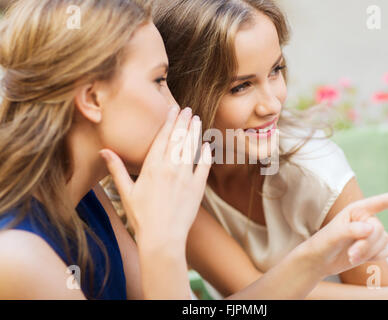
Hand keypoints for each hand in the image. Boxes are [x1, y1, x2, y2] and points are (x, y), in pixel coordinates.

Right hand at [99, 105, 211, 247]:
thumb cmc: (141, 217)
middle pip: (179, 139)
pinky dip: (206, 155)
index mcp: (152, 167)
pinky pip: (204, 166)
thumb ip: (117, 169)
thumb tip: (104, 150)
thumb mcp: (126, 192)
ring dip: (195, 132)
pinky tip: (207, 146)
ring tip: (197, 120)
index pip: (163, 138)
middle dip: (184, 121)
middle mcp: (170, 168)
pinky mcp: (197, 187)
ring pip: (191, 148)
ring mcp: (185, 177)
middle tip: (188, 109)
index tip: (174, 110)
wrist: (162, 238)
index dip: (169, 122)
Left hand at [306, 190, 387, 276]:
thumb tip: (372, 228)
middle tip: (351, 254)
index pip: (381, 202)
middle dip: (367, 245)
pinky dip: (374, 258)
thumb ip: (351, 230)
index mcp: (357, 210)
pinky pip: (387, 252)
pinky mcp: (374, 247)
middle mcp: (366, 219)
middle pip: (381, 231)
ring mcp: (371, 234)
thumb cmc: (323, 244)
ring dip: (369, 253)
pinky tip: (360, 258)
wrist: (319, 261)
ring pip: (385, 242)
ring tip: (351, 256)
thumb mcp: (333, 235)